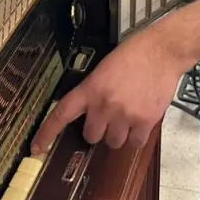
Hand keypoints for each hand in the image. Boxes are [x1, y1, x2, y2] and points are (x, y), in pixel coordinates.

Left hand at [31, 26, 189, 154]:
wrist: (162, 51)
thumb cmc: (134, 54)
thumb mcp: (104, 68)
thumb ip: (95, 91)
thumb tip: (91, 112)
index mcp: (91, 88)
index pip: (62, 114)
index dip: (47, 133)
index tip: (36, 148)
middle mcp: (104, 105)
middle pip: (92, 136)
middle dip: (99, 129)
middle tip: (110, 116)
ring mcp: (125, 115)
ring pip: (114, 142)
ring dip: (119, 133)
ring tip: (129, 114)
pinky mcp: (145, 121)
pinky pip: (135, 143)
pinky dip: (137, 136)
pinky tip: (141, 120)